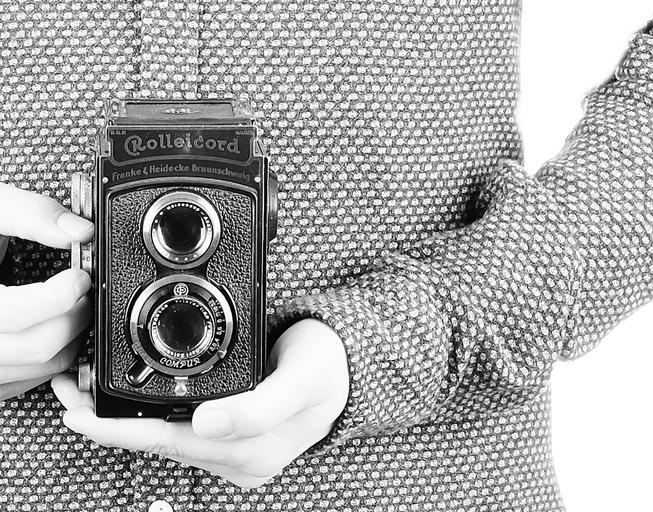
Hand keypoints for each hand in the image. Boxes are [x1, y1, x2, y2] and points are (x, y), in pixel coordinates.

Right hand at [0, 183, 93, 400]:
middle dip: (73, 314)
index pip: (14, 314)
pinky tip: (49, 323)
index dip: (59, 295)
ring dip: (69, 335)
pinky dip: (51, 354)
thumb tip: (80, 230)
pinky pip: (29, 379)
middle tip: (81, 286)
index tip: (80, 274)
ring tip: (68, 301)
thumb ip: (30, 214)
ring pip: (41, 368)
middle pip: (38, 348)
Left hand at [53, 318, 349, 487]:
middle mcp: (241, 460)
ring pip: (168, 439)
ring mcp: (236, 453)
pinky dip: (152, 417)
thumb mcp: (303, 378)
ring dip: (127, 420)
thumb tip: (205, 424)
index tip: (81, 412)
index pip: (172, 442)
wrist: (347, 365)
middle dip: (112, 422)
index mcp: (254, 450)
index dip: (122, 428)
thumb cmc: (327, 366)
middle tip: (71, 394)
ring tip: (89, 397)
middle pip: (161, 443)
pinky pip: (183, 433)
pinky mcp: (234, 440)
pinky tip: (134, 404)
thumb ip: (260, 406)